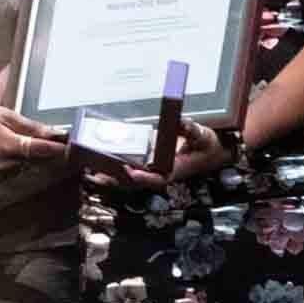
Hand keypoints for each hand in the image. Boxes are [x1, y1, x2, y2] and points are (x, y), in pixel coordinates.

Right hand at [0, 100, 66, 180]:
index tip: (70, 146)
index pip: (38, 149)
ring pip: (29, 167)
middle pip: (36, 160)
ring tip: (18, 141)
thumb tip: (57, 133)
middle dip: (44, 150)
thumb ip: (34, 128)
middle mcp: (2, 163)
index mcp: (5, 145)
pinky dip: (20, 162)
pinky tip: (12, 152)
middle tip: (48, 139)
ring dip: (32, 157)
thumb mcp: (9, 116)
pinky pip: (18, 171)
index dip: (56, 148)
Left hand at [99, 119, 234, 193]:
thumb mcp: (204, 136)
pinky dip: (116, 168)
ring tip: (91, 173)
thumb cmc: (208, 145)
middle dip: (118, 180)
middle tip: (97, 177)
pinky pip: (131, 168)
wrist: (212, 151)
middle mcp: (162, 172)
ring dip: (112, 176)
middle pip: (137, 181)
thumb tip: (182, 121)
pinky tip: (99, 163)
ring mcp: (154, 169)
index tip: (131, 173)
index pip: (158, 178)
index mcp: (175, 169)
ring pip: (130, 177)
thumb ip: (192, 130)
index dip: (144, 177)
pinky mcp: (150, 163)